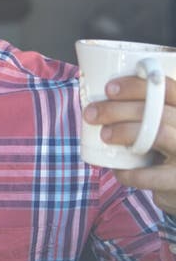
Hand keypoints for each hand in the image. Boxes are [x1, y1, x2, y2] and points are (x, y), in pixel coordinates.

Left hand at [83, 75, 175, 215]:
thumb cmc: (167, 152)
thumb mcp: (165, 126)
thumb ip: (148, 113)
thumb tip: (102, 100)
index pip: (168, 89)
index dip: (138, 86)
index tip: (109, 89)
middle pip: (157, 110)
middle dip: (119, 109)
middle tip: (92, 113)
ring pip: (158, 134)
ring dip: (124, 132)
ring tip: (104, 135)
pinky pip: (150, 175)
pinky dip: (128, 172)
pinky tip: (117, 169)